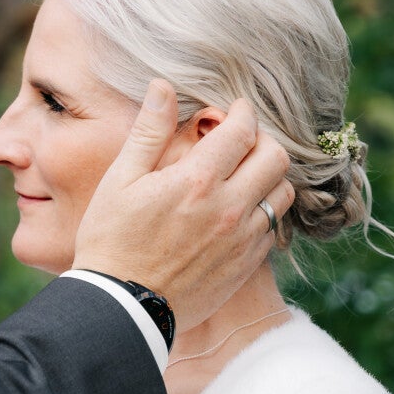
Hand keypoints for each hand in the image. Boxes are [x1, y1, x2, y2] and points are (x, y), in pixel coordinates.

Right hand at [72, 79, 294, 334]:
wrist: (120, 306)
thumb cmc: (111, 239)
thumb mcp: (120, 179)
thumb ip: (148, 131)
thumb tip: (163, 86)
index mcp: (197, 180)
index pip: (242, 130)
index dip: (242, 112)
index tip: (235, 108)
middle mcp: (229, 207)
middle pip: (276, 157)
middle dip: (262, 140)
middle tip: (242, 140)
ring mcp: (242, 239)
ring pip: (283, 193)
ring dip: (268, 176)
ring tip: (244, 174)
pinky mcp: (246, 265)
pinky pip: (273, 228)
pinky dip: (263, 211)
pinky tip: (238, 211)